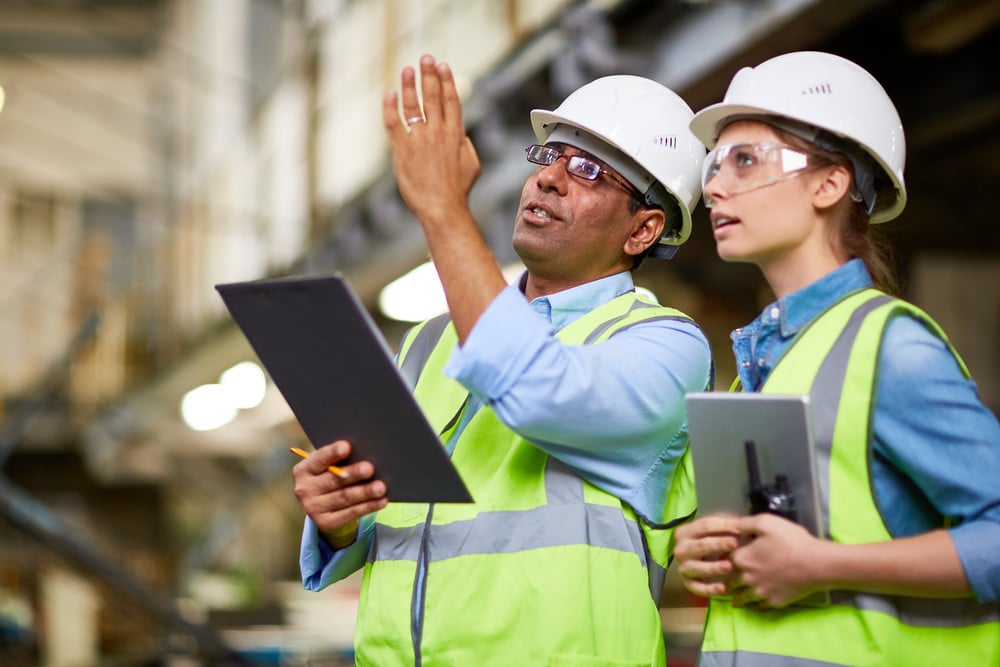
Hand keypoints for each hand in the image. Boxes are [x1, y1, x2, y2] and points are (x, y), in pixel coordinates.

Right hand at [292, 440, 387, 547]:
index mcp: (304, 470)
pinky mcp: (326, 523)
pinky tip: (381, 501)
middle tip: (369, 468)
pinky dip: (368, 506)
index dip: (332, 453)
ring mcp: (313, 508)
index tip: (346, 446)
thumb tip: (366, 452)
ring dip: (365, 492)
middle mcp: (304, 489)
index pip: (319, 459)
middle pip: (334, 479)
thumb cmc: (330, 476)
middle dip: (353, 474)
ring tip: (381, 487)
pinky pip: (350, 513)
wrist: (323, 507)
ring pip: (344, 497)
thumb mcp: (329, 466)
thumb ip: (340, 459)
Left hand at [382, 54, 480, 223]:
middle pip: (433, 97)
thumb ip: (465, 145)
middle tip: (426, 57)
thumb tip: (460, 133)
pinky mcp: (402, 150)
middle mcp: (437, 133)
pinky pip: (394, 123)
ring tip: (407, 69)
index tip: (443, 66)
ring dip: (410, 84)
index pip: (451, 101)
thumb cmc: (458, 190)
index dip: (446, 81)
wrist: (442, 207)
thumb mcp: (472, 164)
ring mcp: (419, 140)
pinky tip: (390, 94)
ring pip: (413, 105)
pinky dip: (391, 107)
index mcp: (456, 134)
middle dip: (429, 75)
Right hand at [674, 515, 740, 597]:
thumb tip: (744, 525)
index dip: (722, 526)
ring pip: (698, 568)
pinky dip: (709, 589)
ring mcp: (683, 567)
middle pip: (701, 545)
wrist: (694, 558)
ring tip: (729, 566)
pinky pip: (698, 588)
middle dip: (718, 544)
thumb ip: (726, 526)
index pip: (704, 526)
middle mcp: (681, 549)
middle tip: (734, 544)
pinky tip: (723, 589)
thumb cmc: (710, 540)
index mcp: (685, 532)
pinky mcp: (688, 583)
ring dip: (714, 567)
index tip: (740, 528)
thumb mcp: (714, 529)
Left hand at [728, 513, 824, 607]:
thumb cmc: (790, 541)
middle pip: (730, 582)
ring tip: (735, 600)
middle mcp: (747, 579)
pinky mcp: (775, 601)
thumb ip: (745, 524)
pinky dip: (756, 605)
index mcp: (742, 559)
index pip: (724, 560)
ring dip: (737, 598)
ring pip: (743, 598)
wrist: (815, 564)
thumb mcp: (765, 522)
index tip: (722, 561)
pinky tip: (757, 604)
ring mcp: (761, 593)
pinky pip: (760, 606)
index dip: (723, 559)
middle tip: (724, 584)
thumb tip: (734, 527)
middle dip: (727, 582)